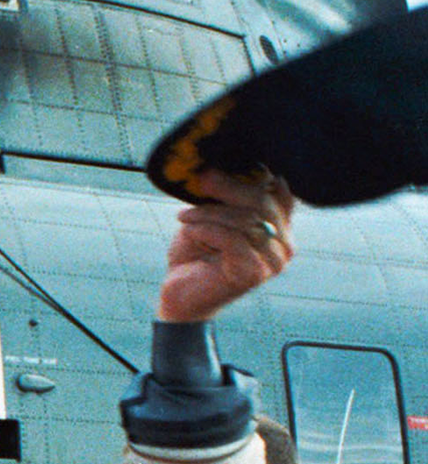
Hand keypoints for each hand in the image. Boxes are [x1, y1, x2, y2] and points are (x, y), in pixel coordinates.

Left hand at [157, 170, 295, 322]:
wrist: (179, 298)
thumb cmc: (195, 256)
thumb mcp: (210, 218)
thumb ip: (224, 196)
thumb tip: (217, 166)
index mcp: (280, 227)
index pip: (279, 190)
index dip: (253, 174)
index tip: (220, 168)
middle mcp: (285, 244)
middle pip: (264, 201)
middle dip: (229, 188)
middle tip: (202, 182)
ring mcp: (273, 261)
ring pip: (246, 220)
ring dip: (209, 213)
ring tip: (184, 216)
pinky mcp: (254, 273)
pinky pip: (232, 239)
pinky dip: (206, 229)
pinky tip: (189, 231)